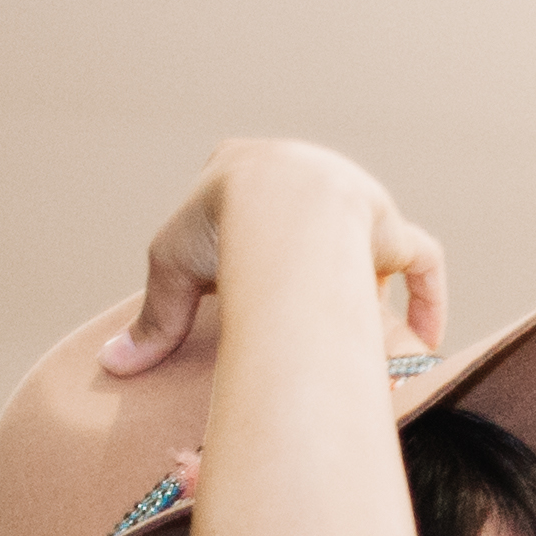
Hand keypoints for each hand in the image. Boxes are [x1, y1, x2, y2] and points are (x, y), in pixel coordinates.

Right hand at [102, 141, 448, 375]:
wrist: (282, 205)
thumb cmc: (218, 227)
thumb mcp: (170, 268)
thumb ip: (153, 319)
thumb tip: (112, 366)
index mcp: (248, 169)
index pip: (243, 194)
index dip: (235, 232)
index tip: (230, 274)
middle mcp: (308, 176)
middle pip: (308, 223)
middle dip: (302, 259)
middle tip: (291, 307)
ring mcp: (355, 200)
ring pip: (361, 244)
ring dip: (358, 282)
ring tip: (350, 331)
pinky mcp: (391, 229)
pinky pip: (421, 262)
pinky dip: (424, 300)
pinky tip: (420, 342)